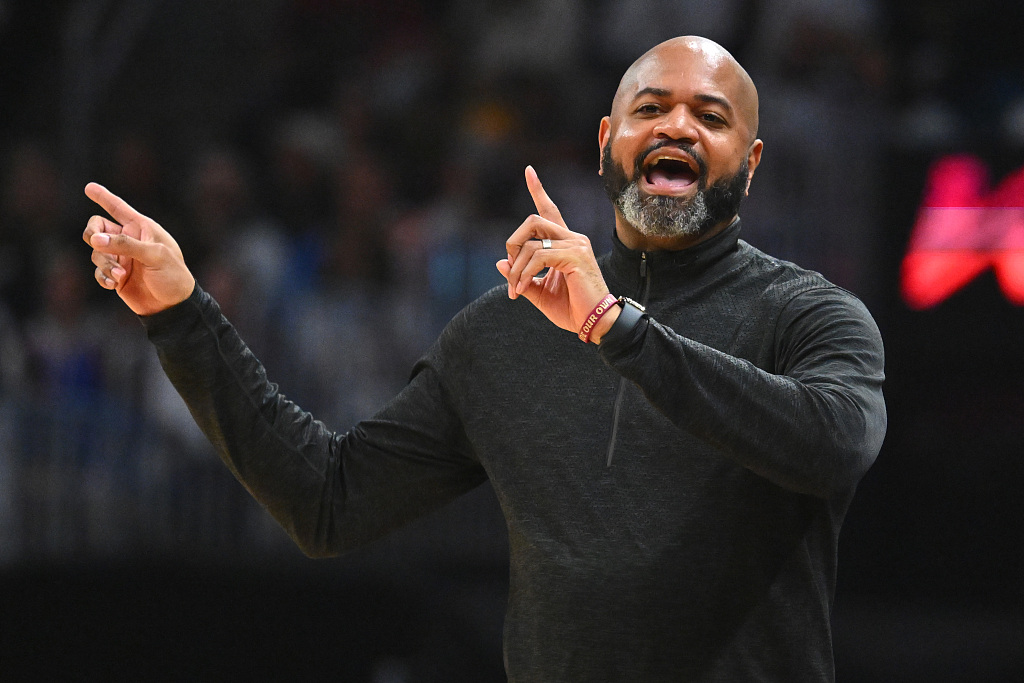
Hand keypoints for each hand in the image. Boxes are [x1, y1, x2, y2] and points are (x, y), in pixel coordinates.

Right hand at [82, 182, 194, 315]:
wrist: (174, 306)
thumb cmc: (172, 275)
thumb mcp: (154, 256)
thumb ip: (125, 245)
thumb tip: (95, 239)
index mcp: (142, 228)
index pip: (119, 208)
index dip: (103, 197)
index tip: (88, 187)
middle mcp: (129, 240)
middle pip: (97, 228)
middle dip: (92, 234)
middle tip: (96, 243)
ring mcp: (121, 258)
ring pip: (96, 252)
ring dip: (104, 263)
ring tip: (121, 275)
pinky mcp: (116, 275)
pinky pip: (98, 271)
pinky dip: (103, 277)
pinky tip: (114, 284)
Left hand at [496, 166, 618, 340]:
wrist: (596, 323)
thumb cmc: (572, 309)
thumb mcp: (539, 293)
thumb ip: (521, 277)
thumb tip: (500, 263)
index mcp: (566, 243)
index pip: (549, 211)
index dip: (538, 190)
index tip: (528, 171)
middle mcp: (573, 238)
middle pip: (533, 220)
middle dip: (513, 242)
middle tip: (509, 268)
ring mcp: (576, 245)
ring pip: (531, 239)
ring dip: (516, 266)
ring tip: (515, 289)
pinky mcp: (575, 256)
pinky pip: (537, 256)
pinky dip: (523, 273)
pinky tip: (521, 289)